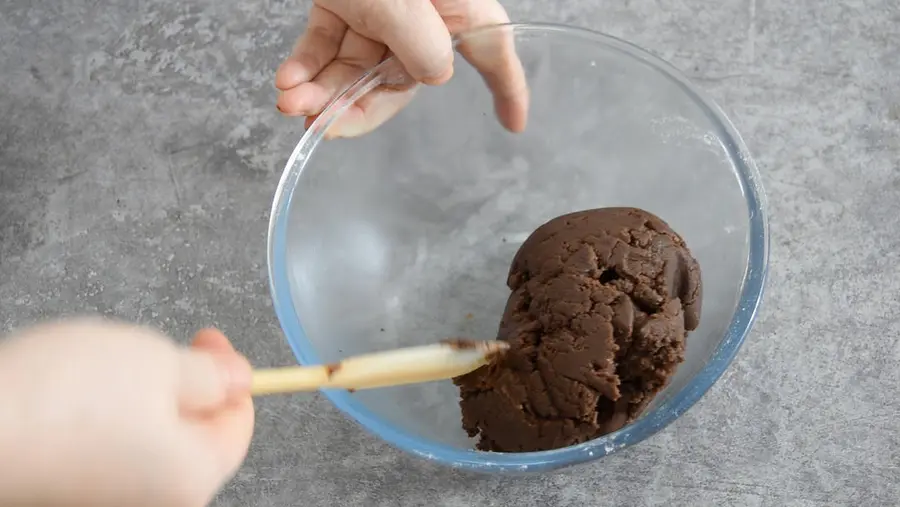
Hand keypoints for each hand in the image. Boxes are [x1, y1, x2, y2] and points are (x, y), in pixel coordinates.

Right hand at [0, 319, 253, 506]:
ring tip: (103, 370)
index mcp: (192, 478)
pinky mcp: (73, 491)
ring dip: (140, 396)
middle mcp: (157, 502)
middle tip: (153, 351)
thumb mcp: (159, 362)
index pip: (238, 425)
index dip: (230, 373)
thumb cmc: (64, 400)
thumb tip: (238, 379)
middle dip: (181, 385)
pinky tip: (74, 394)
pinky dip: (105, 416)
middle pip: (194, 434)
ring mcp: (111, 500)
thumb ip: (210, 374)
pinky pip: (110, 447)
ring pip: (150, 437)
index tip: (207, 337)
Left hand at [275, 0, 528, 138]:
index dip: (508, 88)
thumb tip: (431, 76)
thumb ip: (418, 42)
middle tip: (323, 125)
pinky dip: (307, 62)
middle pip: (404, 75)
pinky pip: (329, 40)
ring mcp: (381, 5)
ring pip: (358, 64)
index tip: (514, 122)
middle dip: (359, 105)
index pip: (492, 49)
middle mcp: (423, 9)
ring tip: (290, 102)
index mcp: (454, 2)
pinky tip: (288, 79)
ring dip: (322, 88)